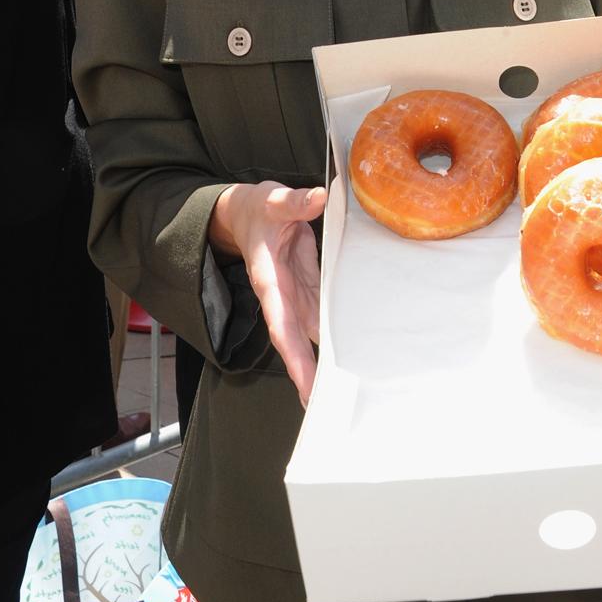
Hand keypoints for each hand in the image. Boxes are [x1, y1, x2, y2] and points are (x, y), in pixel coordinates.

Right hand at [212, 181, 326, 402]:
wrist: (251, 211)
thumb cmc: (259, 207)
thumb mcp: (272, 200)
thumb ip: (294, 201)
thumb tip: (318, 197)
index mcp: (269, 278)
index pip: (280, 322)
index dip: (291, 353)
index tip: (304, 381)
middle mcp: (282, 294)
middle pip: (294, 339)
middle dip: (307, 371)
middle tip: (324, 404)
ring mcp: (295, 293)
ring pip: (309, 333)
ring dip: (322, 360)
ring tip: (340, 391)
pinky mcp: (307, 287)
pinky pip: (321, 315)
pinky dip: (332, 335)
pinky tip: (350, 354)